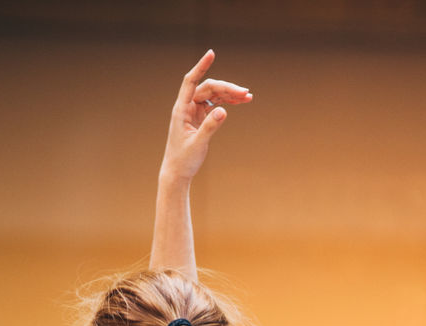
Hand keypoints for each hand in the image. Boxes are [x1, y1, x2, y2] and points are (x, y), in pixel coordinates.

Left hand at [161, 50, 252, 182]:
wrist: (177, 172)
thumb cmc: (184, 159)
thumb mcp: (198, 144)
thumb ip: (210, 127)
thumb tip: (224, 111)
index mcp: (181, 109)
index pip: (191, 81)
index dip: (201, 67)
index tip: (211, 54)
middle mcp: (186, 107)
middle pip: (208, 88)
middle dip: (227, 88)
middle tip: (245, 93)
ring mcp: (194, 111)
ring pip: (213, 95)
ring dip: (229, 94)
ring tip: (248, 96)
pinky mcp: (200, 118)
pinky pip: (215, 104)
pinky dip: (227, 103)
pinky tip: (240, 102)